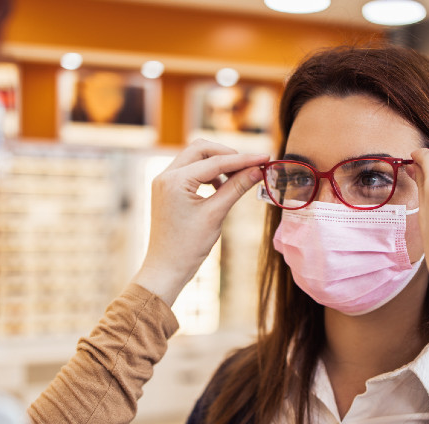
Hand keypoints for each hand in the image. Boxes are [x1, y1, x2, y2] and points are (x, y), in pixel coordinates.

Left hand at [132, 139, 267, 304]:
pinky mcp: (167, 189)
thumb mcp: (215, 214)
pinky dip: (208, 173)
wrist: (166, 268)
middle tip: (250, 166)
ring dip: (218, 163)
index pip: (215, 161)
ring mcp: (164, 181)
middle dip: (228, 154)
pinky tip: (221, 187)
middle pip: (201, 149)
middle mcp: (165, 175)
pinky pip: (190, 170)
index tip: (265, 158)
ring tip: (237, 179)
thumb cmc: (188, 247)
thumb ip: (236, 188)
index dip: (243, 159)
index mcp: (175, 181)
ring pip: (195, 157)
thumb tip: (257, 170)